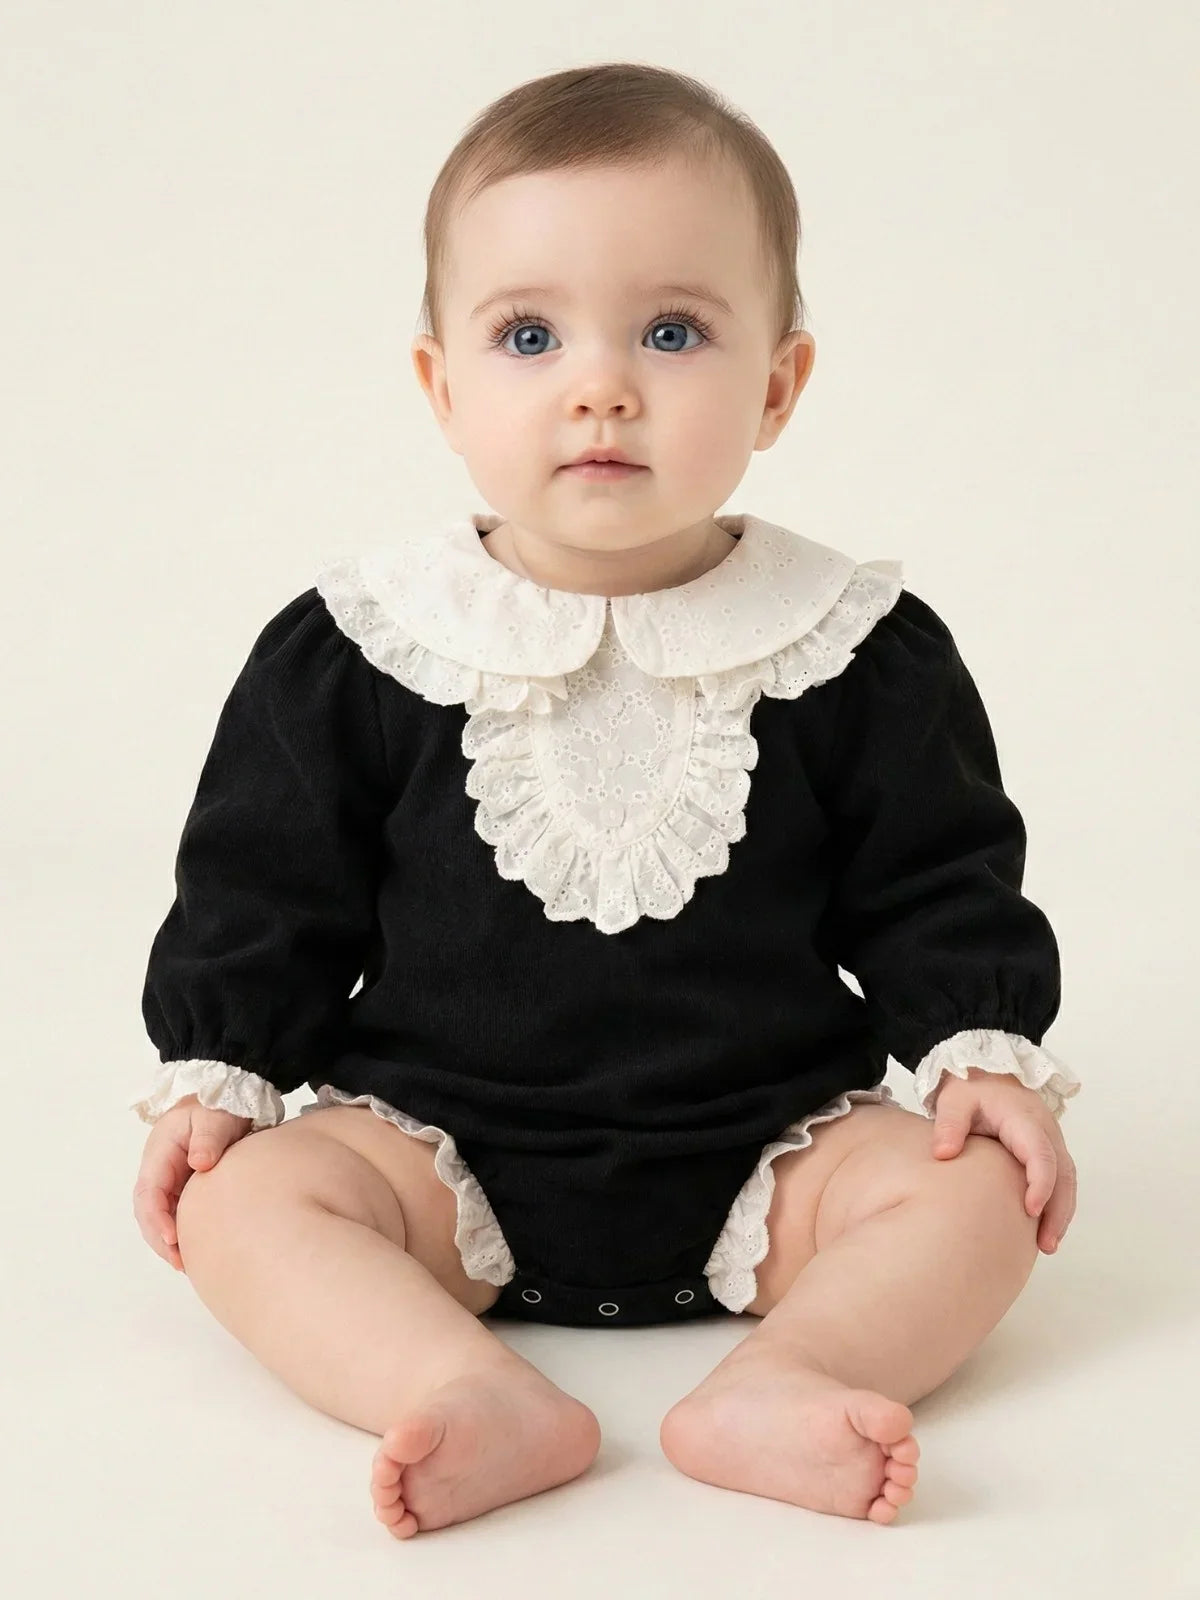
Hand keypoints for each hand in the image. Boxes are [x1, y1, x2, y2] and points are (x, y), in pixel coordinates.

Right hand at [132, 1094, 253, 1270]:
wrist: (230, 1098)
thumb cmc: (220, 1105)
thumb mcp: (215, 1116)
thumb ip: (208, 1138)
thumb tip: (200, 1163)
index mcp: (160, 1151)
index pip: (149, 1191)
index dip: (156, 1218)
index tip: (172, 1238)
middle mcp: (159, 1168)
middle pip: (148, 1210)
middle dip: (159, 1238)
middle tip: (180, 1262)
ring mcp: (170, 1178)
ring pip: (159, 1215)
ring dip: (168, 1240)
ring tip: (186, 1264)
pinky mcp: (184, 1185)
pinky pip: (176, 1212)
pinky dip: (180, 1231)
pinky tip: (195, 1249)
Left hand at [929, 1066, 1076, 1255]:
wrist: (986, 1073)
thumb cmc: (971, 1088)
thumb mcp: (954, 1100)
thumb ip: (949, 1124)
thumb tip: (943, 1154)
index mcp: (1024, 1119)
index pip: (1041, 1154)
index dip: (1040, 1183)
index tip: (1030, 1210)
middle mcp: (1045, 1131)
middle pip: (1063, 1174)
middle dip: (1057, 1210)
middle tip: (1045, 1244)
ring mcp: (1050, 1141)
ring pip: (1067, 1180)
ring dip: (1061, 1213)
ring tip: (1048, 1245)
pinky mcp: (1047, 1151)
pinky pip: (1061, 1180)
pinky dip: (1057, 1205)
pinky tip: (1044, 1230)